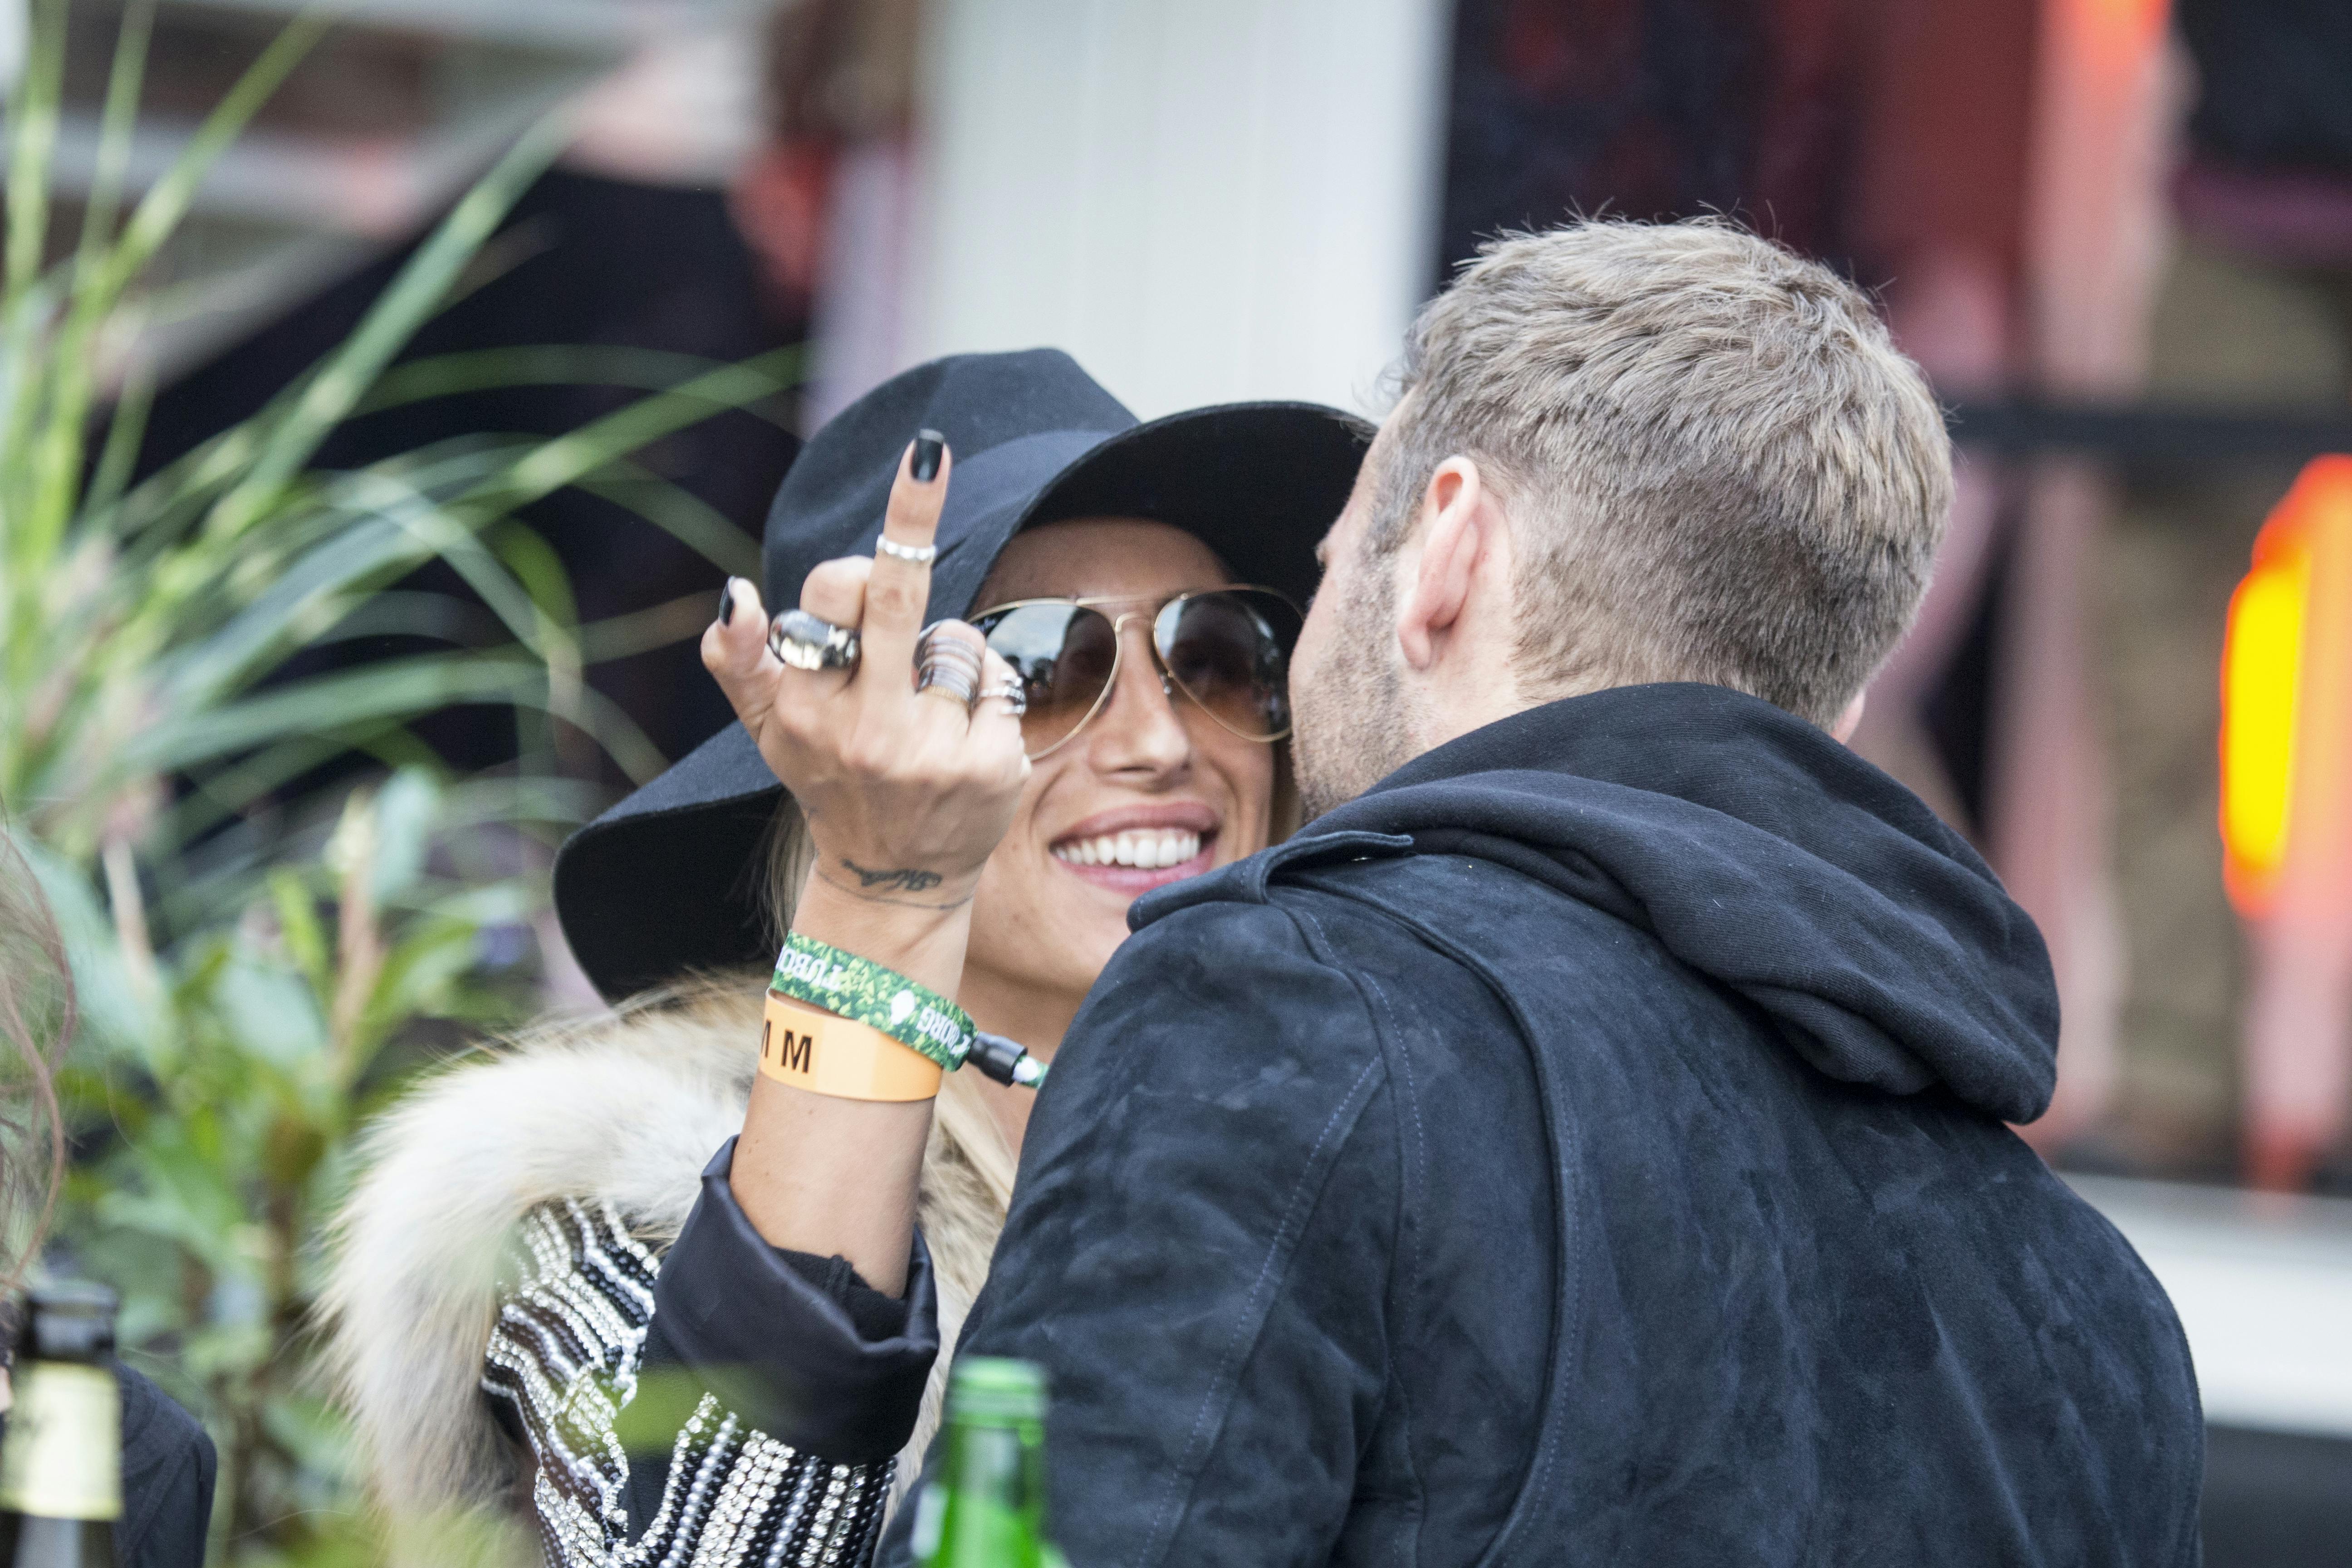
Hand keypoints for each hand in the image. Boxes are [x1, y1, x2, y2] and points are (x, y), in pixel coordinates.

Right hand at [702, 435, 1029, 910]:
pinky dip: (983, 698)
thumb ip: (742, 663)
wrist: (894, 879)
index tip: (877, 483)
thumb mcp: (772, 732)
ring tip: (924, 709)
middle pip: (891, 597)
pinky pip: (996, 683)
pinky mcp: (989, 768)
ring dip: (945, 657)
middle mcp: (860, 731)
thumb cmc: (833, 780)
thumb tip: (732, 595)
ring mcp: (928, 752)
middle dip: (910, 518)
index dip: (844, 559)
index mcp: (803, 710)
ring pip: (954, 641)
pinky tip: (961, 739)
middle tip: (926, 452)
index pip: (818, 610)